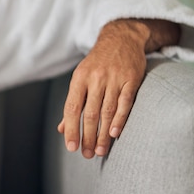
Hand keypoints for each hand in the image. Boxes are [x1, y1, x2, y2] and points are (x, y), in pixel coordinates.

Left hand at [57, 19, 152, 157]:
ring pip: (107, 111)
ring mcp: (114, 79)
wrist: (121, 38)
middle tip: (87, 155)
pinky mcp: (131, 79)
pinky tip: (114, 134)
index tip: (71, 147)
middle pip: (89, 113)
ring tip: (99, 151)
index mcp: (79, 79)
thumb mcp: (80, 79)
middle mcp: (95, 79)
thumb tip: (61, 129)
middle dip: (87, 136)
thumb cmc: (97, 64)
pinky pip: (125, 102)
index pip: (72, 108)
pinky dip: (119, 119)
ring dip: (103, 134)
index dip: (71, 129)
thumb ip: (73, 104)